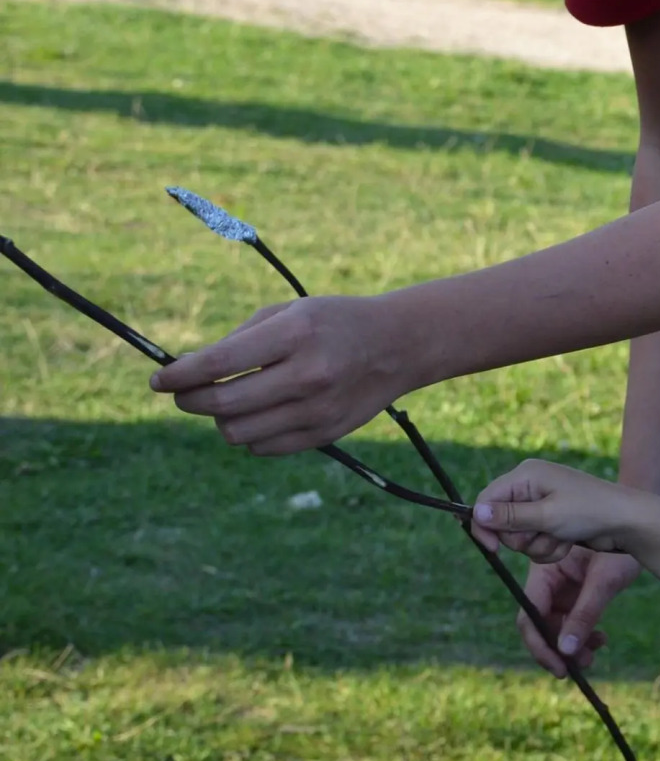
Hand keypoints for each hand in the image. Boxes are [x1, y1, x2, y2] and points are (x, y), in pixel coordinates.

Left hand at [148, 295, 410, 455]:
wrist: (398, 345)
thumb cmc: (334, 322)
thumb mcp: (290, 313)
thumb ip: (240, 340)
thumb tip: (187, 371)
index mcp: (296, 334)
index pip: (220, 363)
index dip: (180, 375)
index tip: (159, 380)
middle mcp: (308, 374)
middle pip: (223, 404)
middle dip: (190, 400)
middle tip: (182, 392)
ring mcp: (318, 409)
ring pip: (239, 433)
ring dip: (221, 419)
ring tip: (227, 401)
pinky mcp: (326, 434)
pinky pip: (264, 448)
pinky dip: (250, 434)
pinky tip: (259, 413)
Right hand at [470, 459, 638, 558]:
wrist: (626, 521)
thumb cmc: (589, 511)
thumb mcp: (547, 515)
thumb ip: (510, 516)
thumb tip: (476, 513)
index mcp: (526, 475)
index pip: (487, 499)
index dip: (485, 525)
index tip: (493, 549)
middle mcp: (531, 487)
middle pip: (501, 523)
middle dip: (521, 538)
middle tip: (545, 534)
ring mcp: (542, 505)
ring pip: (520, 538)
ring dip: (539, 545)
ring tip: (562, 537)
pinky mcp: (551, 521)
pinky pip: (536, 543)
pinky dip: (550, 548)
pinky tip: (568, 542)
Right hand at [515, 549, 639, 676]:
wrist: (639, 525)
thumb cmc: (621, 544)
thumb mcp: (604, 579)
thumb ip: (584, 614)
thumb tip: (566, 652)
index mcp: (544, 570)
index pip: (529, 615)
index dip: (540, 645)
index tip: (560, 668)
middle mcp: (548, 580)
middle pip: (541, 624)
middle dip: (558, 648)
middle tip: (582, 665)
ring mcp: (562, 587)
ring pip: (557, 626)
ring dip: (572, 645)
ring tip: (594, 654)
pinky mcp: (577, 591)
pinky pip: (572, 620)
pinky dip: (583, 633)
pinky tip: (601, 639)